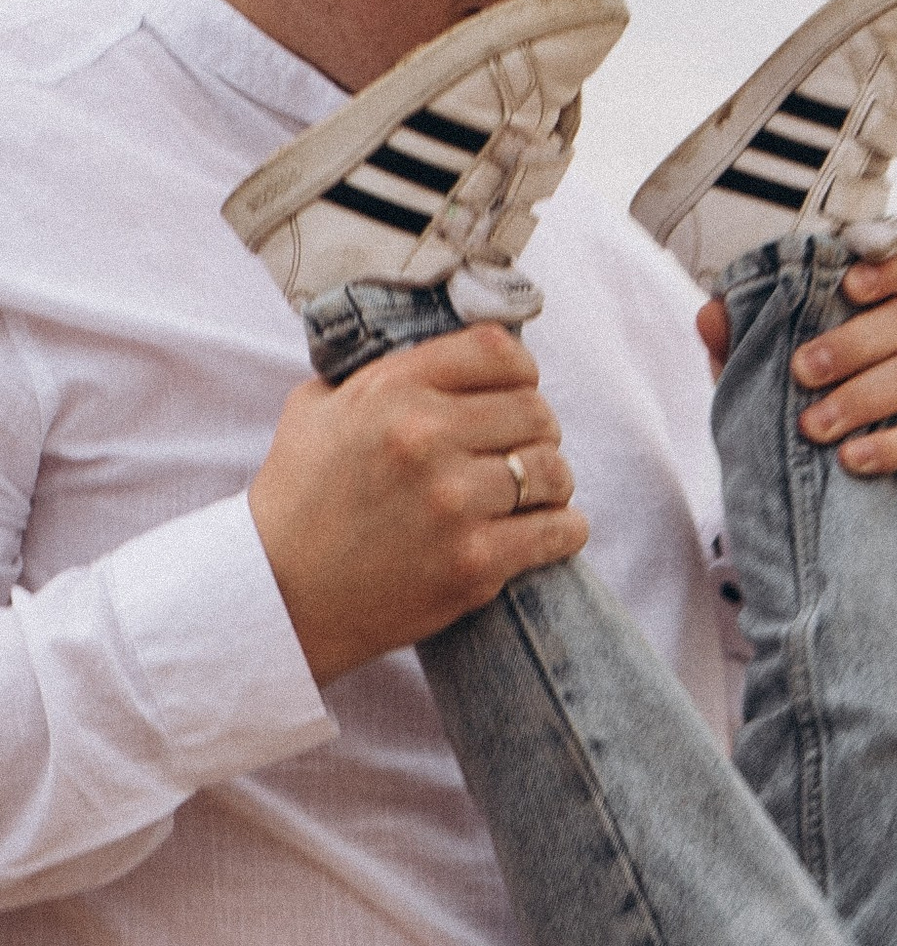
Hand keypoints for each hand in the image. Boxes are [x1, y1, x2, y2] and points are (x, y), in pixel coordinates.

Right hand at [248, 328, 582, 689]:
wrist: (281, 593)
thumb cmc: (297, 499)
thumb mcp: (317, 408)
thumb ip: (376, 375)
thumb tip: (437, 358)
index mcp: (392, 391)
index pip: (496, 352)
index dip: (522, 371)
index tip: (519, 391)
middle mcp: (426, 439)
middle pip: (537, 412)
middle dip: (540, 431)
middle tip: (525, 451)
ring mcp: (454, 503)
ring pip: (553, 471)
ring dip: (554, 482)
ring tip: (537, 493)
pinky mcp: (475, 563)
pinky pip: (559, 531)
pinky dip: (565, 529)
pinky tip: (553, 530)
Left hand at [695, 235, 896, 489]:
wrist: (812, 493)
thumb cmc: (795, 415)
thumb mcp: (757, 377)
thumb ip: (738, 345)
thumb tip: (711, 314)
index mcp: (875, 316)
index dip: (889, 265)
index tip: (850, 282)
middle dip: (850, 343)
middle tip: (801, 371)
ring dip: (859, 396)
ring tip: (812, 426)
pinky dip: (888, 447)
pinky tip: (850, 459)